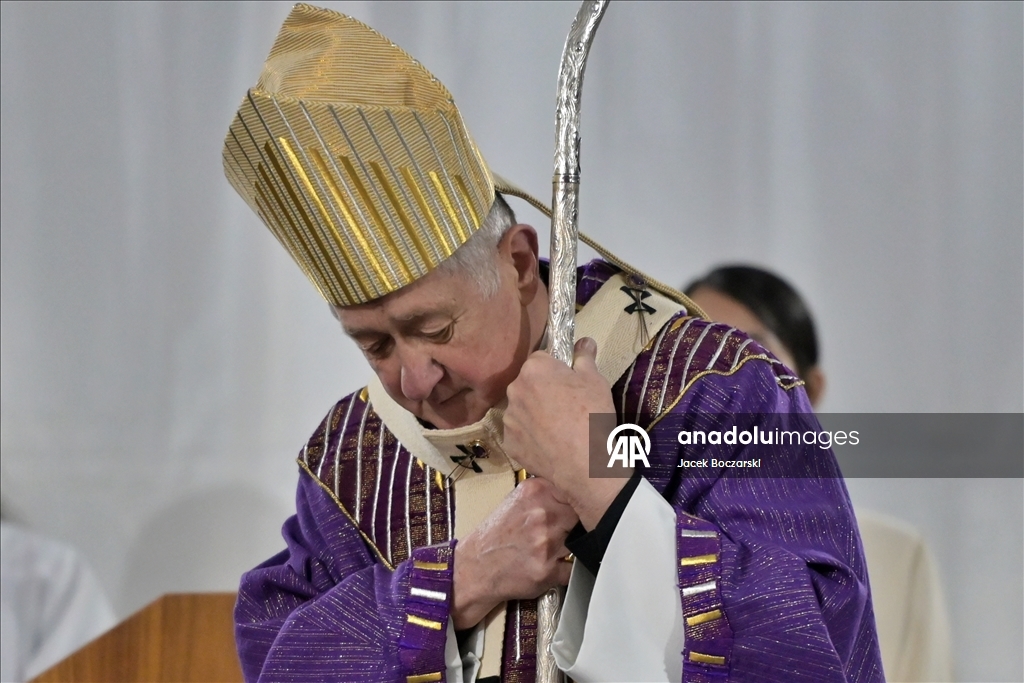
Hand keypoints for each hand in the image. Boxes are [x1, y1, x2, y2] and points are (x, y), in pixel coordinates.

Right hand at [451, 477, 576, 628]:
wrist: (475, 567)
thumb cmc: (497, 534)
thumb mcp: (518, 499)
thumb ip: (546, 492)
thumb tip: (577, 486)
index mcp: (535, 492)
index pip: (575, 489)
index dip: (580, 499)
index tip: (582, 503)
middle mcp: (542, 515)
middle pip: (581, 515)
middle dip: (578, 523)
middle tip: (565, 529)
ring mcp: (546, 543)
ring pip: (580, 541)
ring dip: (573, 545)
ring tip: (554, 546)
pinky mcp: (547, 570)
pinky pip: (573, 568)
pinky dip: (568, 568)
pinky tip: (554, 564)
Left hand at [504, 337, 626, 529]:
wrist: (585, 464)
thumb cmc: (592, 415)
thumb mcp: (596, 381)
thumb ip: (585, 357)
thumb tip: (585, 341)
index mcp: (534, 369)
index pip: (541, 359)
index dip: (556, 369)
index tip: (569, 382)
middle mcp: (514, 390)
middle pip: (528, 383)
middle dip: (543, 390)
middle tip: (566, 406)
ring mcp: (509, 419)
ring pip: (522, 409)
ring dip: (535, 414)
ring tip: (558, 428)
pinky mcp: (510, 444)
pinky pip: (520, 434)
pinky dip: (531, 437)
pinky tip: (550, 445)